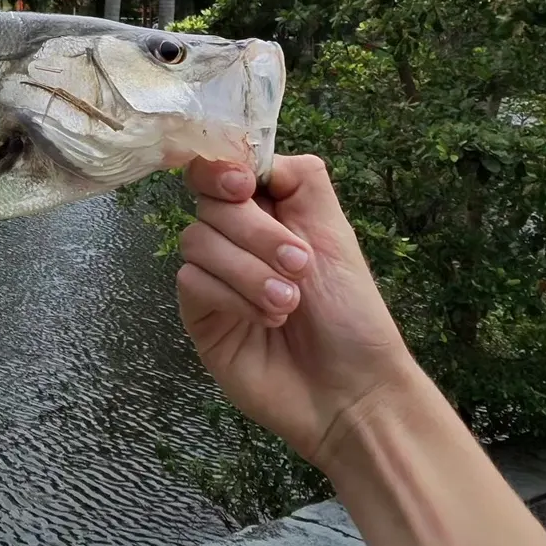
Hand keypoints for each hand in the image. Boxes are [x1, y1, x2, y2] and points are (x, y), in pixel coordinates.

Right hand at [177, 152, 418, 468]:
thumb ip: (300, 180)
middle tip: (300, 264)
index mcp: (266, 211)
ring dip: (249, 271)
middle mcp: (233, 237)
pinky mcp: (199, 313)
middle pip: (208, 202)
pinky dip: (232, 298)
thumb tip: (259, 155)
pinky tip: (265, 321)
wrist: (353, 391)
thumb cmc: (352, 314)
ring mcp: (213, 275)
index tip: (245, 187)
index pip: (219, 169)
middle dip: (255, 232)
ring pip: (197, 241)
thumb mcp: (336, 234)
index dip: (221, 169)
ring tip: (288, 304)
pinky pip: (193, 283)